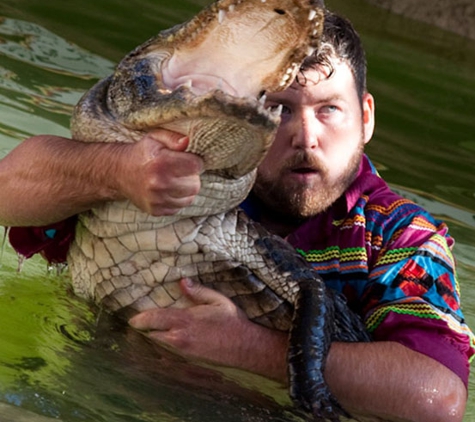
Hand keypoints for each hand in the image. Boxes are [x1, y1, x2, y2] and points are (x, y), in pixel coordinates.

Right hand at [117, 129, 203, 215]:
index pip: (196, 166)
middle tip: (182, 171)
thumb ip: (173, 138)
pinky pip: (179, 207)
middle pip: (195, 185)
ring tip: (175, 180)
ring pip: (189, 198)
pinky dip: (177, 199)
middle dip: (192, 177)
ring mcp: (157, 200)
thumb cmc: (142, 153)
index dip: (196, 161)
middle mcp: (159, 183)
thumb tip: (188, 142)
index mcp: (161, 163)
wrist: (119, 172)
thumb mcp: (156, 138)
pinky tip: (168, 190)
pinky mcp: (156, 210)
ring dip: (186, 189)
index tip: (189, 159)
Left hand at [128, 278, 287, 380]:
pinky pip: (169, 352)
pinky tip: (167, 340)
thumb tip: (182, 282)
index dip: (141, 319)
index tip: (132, 319)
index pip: (155, 319)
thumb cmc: (232, 322)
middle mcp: (180, 338)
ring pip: (159, 345)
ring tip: (150, 330)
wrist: (245, 347)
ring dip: (154, 337)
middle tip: (139, 323)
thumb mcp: (218, 300)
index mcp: (186, 320)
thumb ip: (198, 292)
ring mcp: (183, 351)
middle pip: (152, 335)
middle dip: (145, 329)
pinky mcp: (188, 359)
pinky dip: (164, 345)